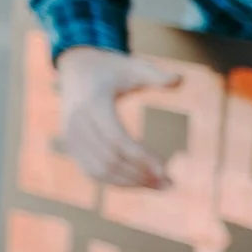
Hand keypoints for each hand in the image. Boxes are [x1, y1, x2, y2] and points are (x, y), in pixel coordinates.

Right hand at [54, 47, 180, 187]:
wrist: (76, 68)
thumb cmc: (111, 68)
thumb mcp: (132, 65)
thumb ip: (154, 74)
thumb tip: (180, 79)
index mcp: (93, 103)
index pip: (116, 139)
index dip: (140, 157)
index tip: (166, 169)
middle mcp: (77, 123)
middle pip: (109, 160)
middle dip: (141, 175)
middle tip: (171, 183)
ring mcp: (71, 137)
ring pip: (100, 171)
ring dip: (131, 183)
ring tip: (161, 186)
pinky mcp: (71, 146)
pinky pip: (92, 172)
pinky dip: (117, 182)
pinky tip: (142, 182)